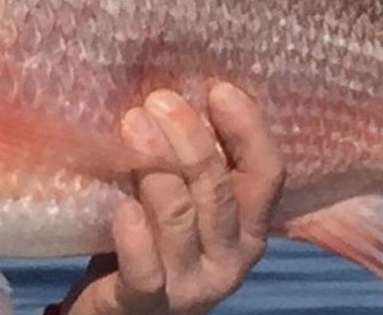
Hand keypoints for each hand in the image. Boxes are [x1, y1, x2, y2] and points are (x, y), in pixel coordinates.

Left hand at [57, 82, 285, 314]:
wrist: (116, 310)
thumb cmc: (152, 238)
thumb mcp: (185, 201)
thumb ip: (194, 165)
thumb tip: (183, 91)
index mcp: (249, 229)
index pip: (266, 176)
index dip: (249, 131)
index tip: (219, 89)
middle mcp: (230, 260)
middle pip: (218, 192)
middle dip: (191, 140)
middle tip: (159, 100)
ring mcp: (190, 286)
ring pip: (180, 221)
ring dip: (156, 169)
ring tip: (132, 125)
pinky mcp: (145, 305)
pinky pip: (145, 271)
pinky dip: (135, 236)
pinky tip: (122, 206)